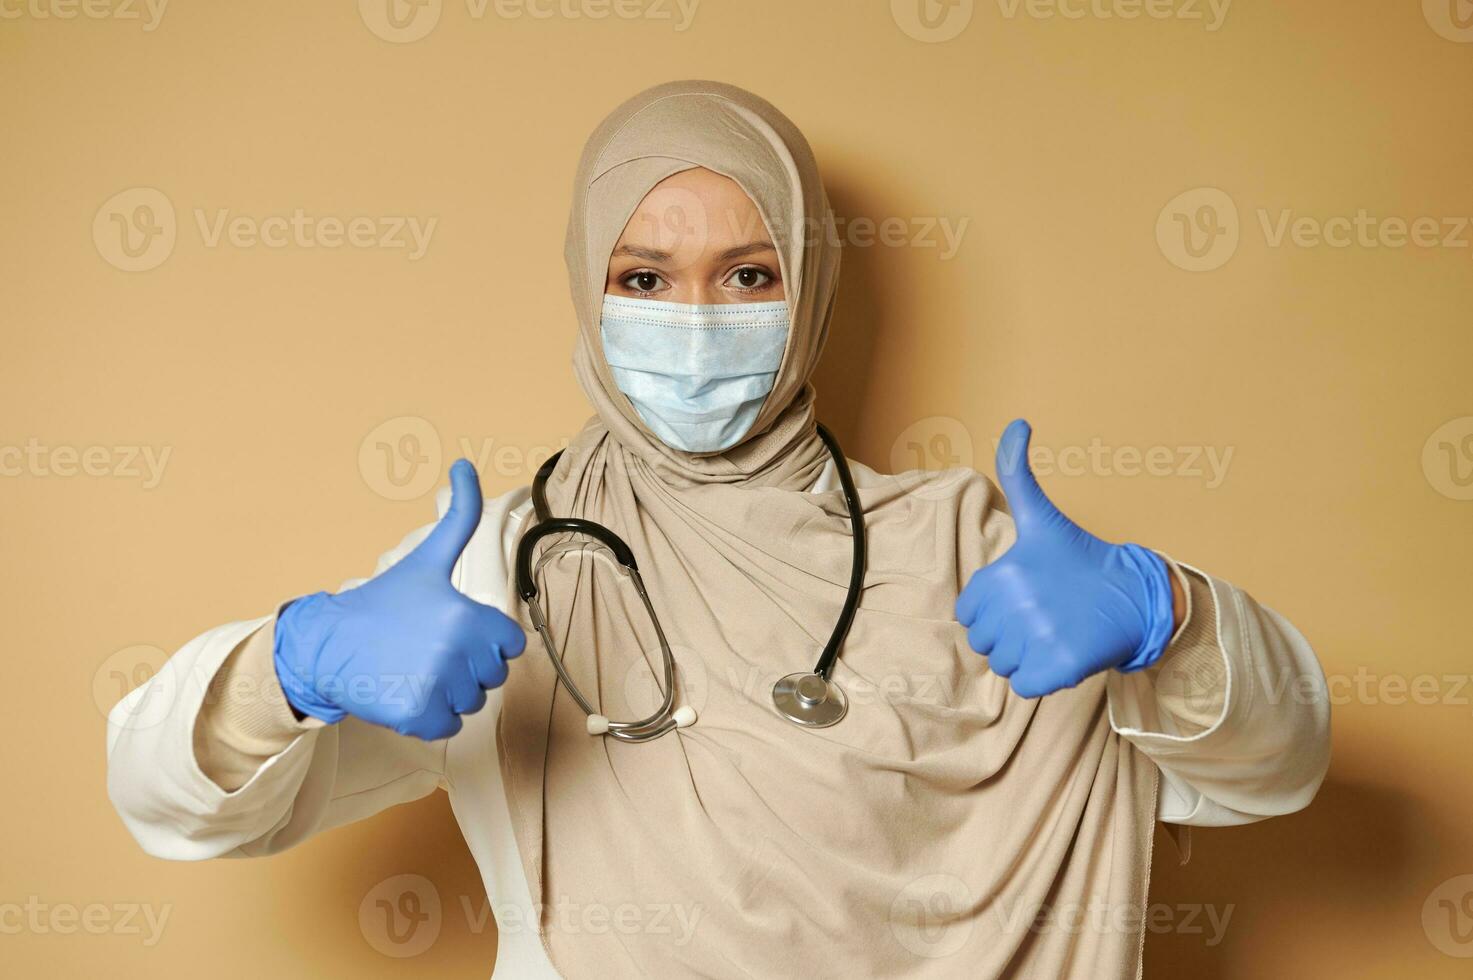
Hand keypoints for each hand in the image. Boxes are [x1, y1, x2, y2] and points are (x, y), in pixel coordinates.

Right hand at [273, 459, 526, 738]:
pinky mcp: (417, 716)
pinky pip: (450, 726)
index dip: (484, 640)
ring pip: (472, 703)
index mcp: (467, 615)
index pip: (510, 644)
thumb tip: (465, 464)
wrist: (328, 645)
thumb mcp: (427, 558)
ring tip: (414, 668)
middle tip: (427, 650)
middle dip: (467, 668)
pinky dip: (431, 717)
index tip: (452, 630)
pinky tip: (406, 691)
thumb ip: (459, 516)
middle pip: (493, 675)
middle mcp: (455, 651)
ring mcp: (436, 686)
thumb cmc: (384, 604)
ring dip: (448, 692)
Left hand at [955, 419, 1176, 697]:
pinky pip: (1025, 686)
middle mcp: (1017, 605)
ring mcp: (1038, 638)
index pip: (970, 613)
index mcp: (1002, 574)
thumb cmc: (1080, 560)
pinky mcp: (1059, 668)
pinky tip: (1062, 653)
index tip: (1024, 596)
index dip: (994, 609)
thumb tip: (1018, 422)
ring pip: (1003, 665)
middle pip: (984, 642)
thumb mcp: (1042, 517)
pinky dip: (1041, 678)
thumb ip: (1019, 473)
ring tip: (1055, 631)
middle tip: (1043, 615)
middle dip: (1009, 634)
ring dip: (1025, 656)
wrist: (1135, 596)